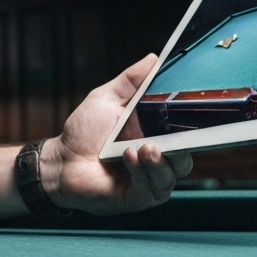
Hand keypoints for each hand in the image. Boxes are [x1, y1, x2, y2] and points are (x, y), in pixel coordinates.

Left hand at [39, 54, 192, 214]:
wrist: (60, 160)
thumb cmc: (84, 132)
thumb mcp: (107, 99)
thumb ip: (131, 80)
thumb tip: (153, 58)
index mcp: (157, 137)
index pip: (187, 135)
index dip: (196, 128)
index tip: (196, 115)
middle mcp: (158, 162)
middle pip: (186, 158)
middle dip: (182, 148)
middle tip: (170, 137)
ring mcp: (149, 181)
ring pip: (171, 175)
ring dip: (160, 161)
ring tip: (144, 147)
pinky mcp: (136, 198)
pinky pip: (150, 189)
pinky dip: (142, 172)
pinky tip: (130, 158)